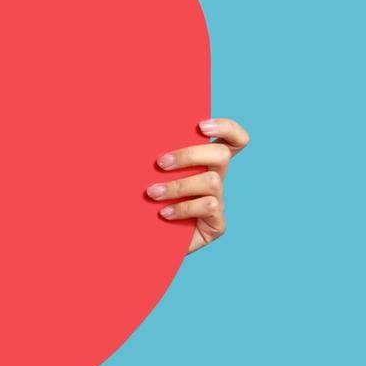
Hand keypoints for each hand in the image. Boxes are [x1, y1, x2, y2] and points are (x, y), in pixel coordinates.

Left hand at [146, 117, 250, 254]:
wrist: (142, 239)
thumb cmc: (141, 200)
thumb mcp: (145, 174)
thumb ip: (148, 154)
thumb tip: (132, 128)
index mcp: (204, 163)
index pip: (233, 139)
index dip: (227, 128)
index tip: (200, 126)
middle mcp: (215, 179)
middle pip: (221, 154)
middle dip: (190, 154)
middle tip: (160, 163)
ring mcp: (218, 201)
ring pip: (211, 181)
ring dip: (178, 185)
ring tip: (151, 193)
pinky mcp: (217, 224)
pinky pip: (208, 207)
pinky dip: (183, 208)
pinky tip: (163, 213)